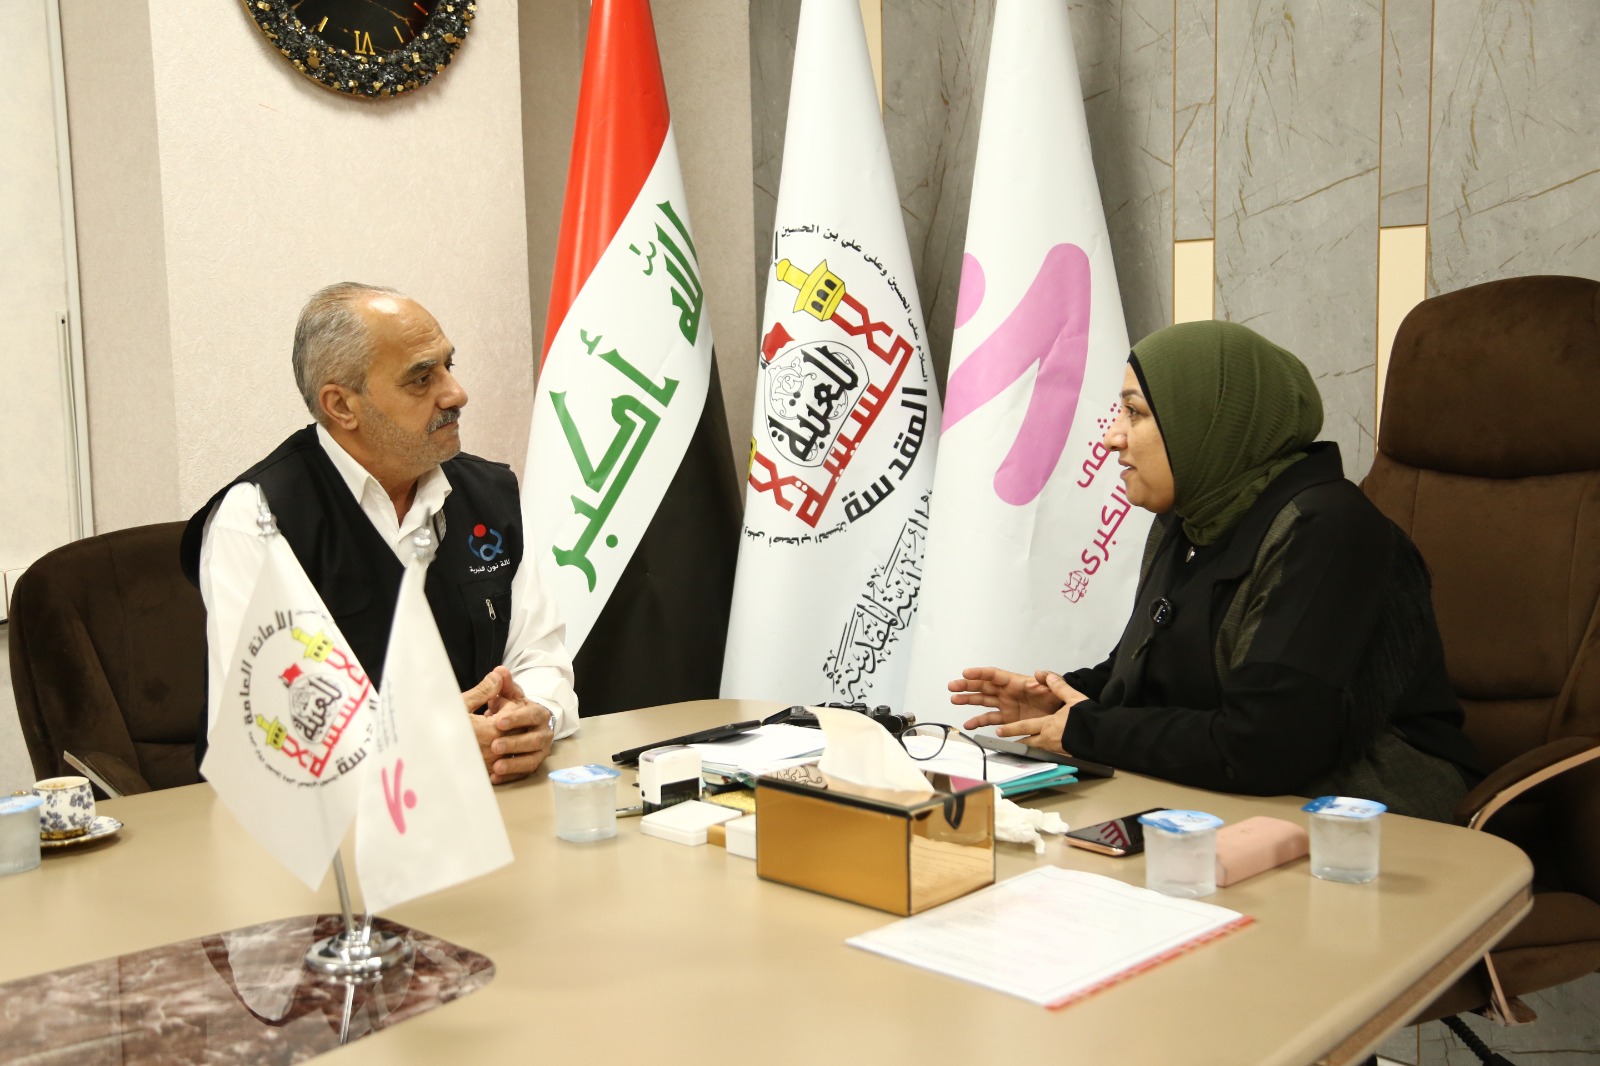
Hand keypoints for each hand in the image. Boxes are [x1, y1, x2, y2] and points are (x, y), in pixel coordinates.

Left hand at [462, 666, 553, 784]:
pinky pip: (523, 774)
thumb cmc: (513, 709)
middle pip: (534, 740)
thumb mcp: (509, 695)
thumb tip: (499, 671)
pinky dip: (509, 777)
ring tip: (496, 766)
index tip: (498, 721)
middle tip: (495, 745)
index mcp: (539, 714)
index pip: (531, 715)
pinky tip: (494, 778)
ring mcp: (540, 751)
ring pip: (531, 760)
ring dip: (514, 764)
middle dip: (514, 743)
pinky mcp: (532, 766)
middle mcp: (544, 733)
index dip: (516, 719)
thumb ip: (504, 685)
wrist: (525, 725)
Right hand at [949, 666, 1064, 724]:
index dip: (979, 673)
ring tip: (955, 700)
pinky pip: (989, 719)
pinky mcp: (1007, 719)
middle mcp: (1007, 692)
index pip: (994, 675)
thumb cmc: (1056, 698)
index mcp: (1015, 682)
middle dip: (967, 685)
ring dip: (968, 700)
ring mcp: (1005, 705)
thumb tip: (1039, 674)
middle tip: (953, 686)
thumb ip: (1047, 680)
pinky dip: (978, 721)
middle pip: (983, 686)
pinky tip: (969, 724)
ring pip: (982, 701)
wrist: (1060, 715)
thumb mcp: (1053, 688)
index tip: (966, 673)